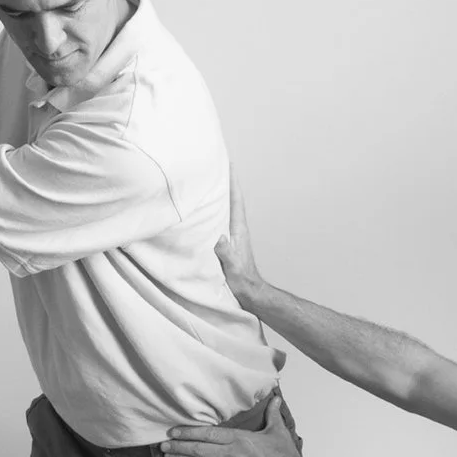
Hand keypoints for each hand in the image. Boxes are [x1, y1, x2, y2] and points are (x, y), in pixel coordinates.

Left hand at [162, 395, 308, 456]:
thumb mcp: (278, 432)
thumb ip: (273, 414)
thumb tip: (276, 397)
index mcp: (239, 438)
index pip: (207, 433)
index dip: (188, 432)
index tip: (173, 432)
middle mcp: (231, 454)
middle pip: (198, 449)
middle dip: (178, 446)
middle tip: (162, 445)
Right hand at [214, 175, 268, 299]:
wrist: (248, 292)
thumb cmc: (240, 280)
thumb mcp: (231, 266)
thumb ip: (226, 252)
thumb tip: (220, 238)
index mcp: (238, 230)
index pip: (236, 201)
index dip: (232, 182)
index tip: (228, 164)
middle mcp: (236, 228)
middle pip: (231, 199)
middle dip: (226, 181)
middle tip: (217, 164)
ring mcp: (233, 234)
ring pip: (226, 207)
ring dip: (220, 193)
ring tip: (210, 179)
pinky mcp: (228, 241)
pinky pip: (221, 218)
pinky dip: (216, 208)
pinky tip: (207, 207)